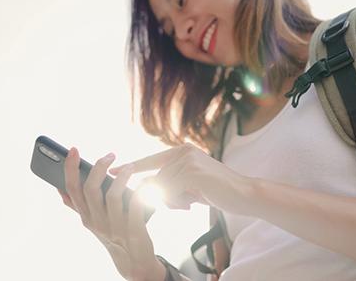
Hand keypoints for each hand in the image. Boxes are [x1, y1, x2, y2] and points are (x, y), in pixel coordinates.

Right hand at [59, 147, 164, 280]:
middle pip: (91, 190)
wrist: (133, 261)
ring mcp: (115, 228)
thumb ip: (77, 206)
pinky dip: (141, 191)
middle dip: (99, 167)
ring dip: (121, 177)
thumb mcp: (92, 222)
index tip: (74, 149)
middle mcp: (97, 222)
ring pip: (113, 196)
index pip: (72, 190)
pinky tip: (144, 182)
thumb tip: (59, 188)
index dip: (70, 168)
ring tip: (129, 167)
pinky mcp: (134, 231)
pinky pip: (136, 206)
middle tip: (110, 155)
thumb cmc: (113, 235)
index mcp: (85, 217)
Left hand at [109, 143, 255, 214]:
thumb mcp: (189, 187)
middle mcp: (183, 151)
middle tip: (185, 205)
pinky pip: (169, 190)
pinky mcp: (192, 171)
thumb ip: (169, 185)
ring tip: (192, 204)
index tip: (111, 171)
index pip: (151, 160)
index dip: (132, 167)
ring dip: (173, 202)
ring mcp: (188, 159)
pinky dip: (176, 201)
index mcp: (182, 151)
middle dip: (166, 198)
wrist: (244, 195)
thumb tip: (144, 189)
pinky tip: (192, 204)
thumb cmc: (217, 192)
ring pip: (162, 186)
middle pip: (156, 179)